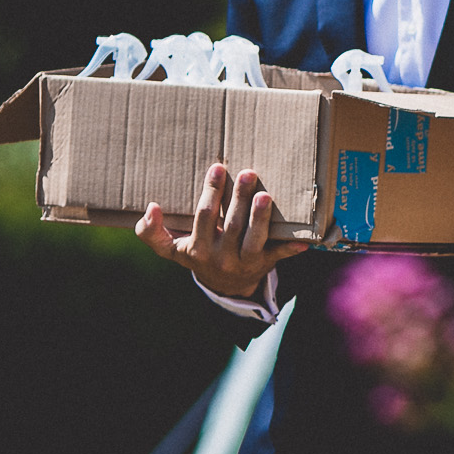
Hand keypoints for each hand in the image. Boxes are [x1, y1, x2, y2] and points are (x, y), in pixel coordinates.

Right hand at [136, 163, 309, 299]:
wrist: (224, 285)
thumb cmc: (197, 253)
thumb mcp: (170, 249)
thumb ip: (151, 232)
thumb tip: (151, 207)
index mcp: (197, 248)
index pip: (203, 217)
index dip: (210, 193)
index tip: (217, 167)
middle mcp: (221, 256)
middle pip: (231, 224)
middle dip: (239, 198)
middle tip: (247, 172)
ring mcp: (244, 262)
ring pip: (254, 239)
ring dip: (261, 217)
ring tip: (266, 195)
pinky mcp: (265, 264)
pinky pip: (279, 255)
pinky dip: (290, 247)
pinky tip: (303, 238)